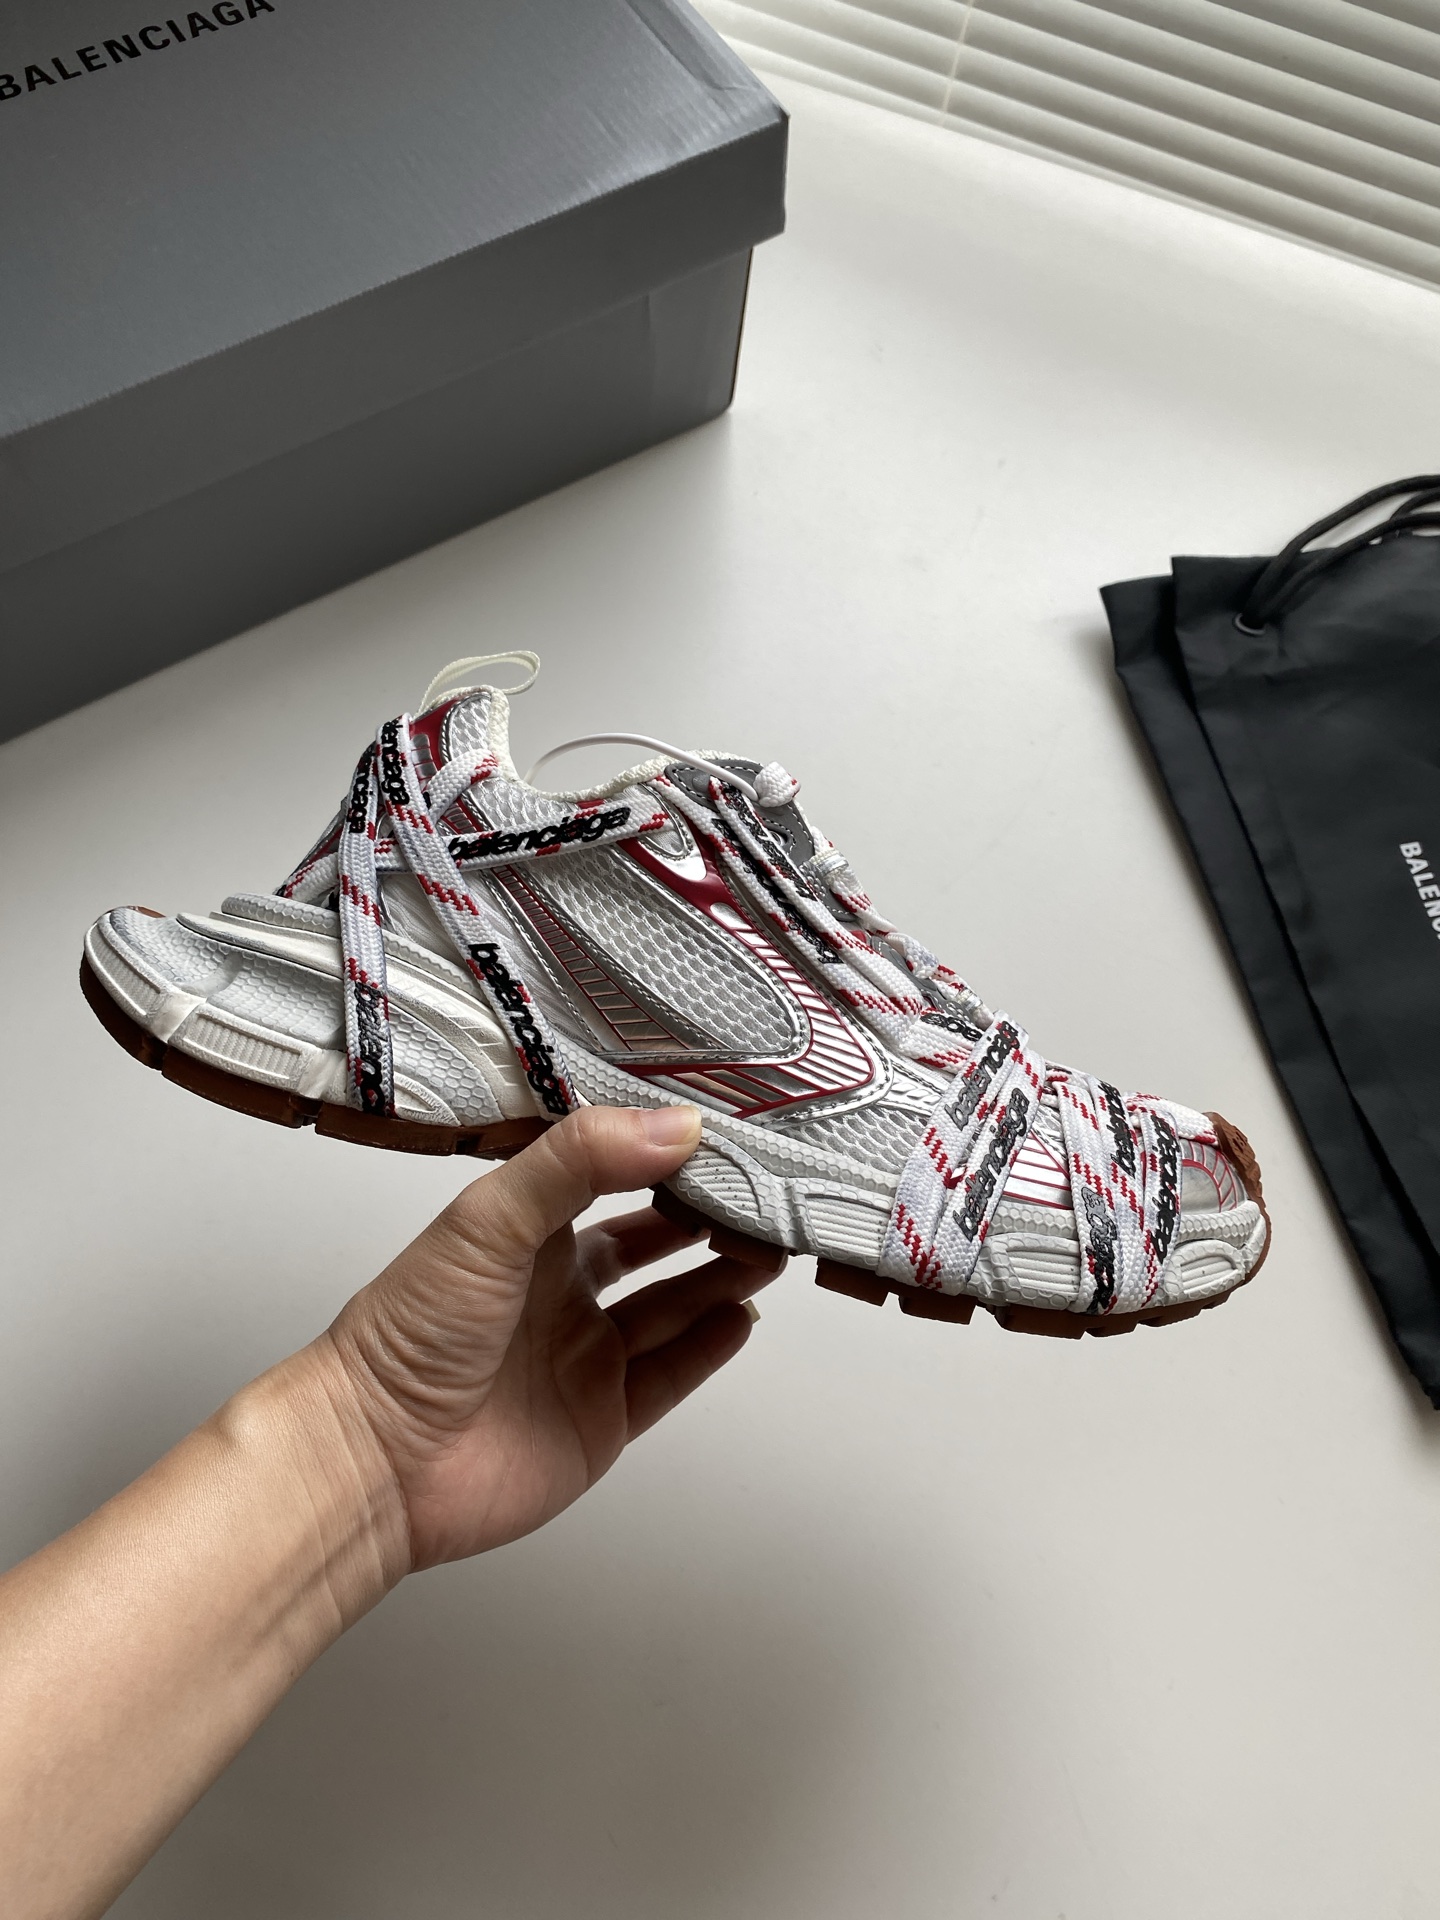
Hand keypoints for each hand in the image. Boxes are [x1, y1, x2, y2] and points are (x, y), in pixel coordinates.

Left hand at [318, 1105, 780, 1570]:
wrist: (379, 1458)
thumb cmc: (408, 1334)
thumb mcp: (489, 1219)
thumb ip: (579, 1163)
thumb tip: (674, 1125)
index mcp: (525, 1232)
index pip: (608, 1178)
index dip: (661, 1157)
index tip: (720, 1136)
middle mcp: (558, 1289)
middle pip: (651, 1244)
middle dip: (706, 1218)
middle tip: (762, 1196)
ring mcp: (582, 1357)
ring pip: (671, 1308)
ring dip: (720, 1277)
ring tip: (769, 1248)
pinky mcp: (601, 1420)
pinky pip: (670, 1375)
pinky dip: (710, 1345)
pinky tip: (742, 1315)